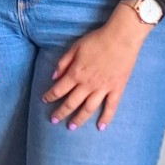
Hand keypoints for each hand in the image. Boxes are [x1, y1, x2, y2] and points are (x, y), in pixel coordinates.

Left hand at [42, 3, 151, 128]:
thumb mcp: (75, 47)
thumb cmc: (97, 40)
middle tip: (53, 120)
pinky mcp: (116, 89)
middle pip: (71, 103)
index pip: (59, 90)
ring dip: (78, 119)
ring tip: (71, 127)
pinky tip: (100, 127)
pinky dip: (105, 118)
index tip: (44, 100)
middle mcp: (87, 85)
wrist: (121, 38)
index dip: (50, 96)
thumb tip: (53, 77)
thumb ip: (63, 63)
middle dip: (60, 112)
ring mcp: (103, 89)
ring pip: (88, 109)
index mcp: (76, 73)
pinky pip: (110, 107)